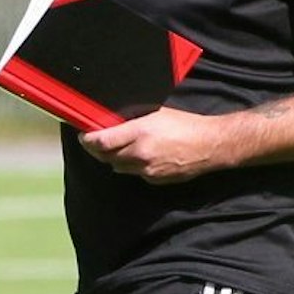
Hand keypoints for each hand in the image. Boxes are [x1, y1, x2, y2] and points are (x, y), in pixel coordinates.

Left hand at [74, 108, 223, 183]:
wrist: (209, 145)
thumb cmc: (185, 124)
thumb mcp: (156, 113)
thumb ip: (132, 120)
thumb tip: (111, 121)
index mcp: (140, 132)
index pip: (102, 141)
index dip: (88, 140)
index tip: (83, 136)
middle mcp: (140, 153)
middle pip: (105, 156)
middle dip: (97, 149)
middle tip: (93, 141)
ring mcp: (147, 169)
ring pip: (117, 167)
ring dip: (114, 158)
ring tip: (117, 147)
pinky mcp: (154, 180)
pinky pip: (134, 173)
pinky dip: (132, 166)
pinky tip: (139, 156)